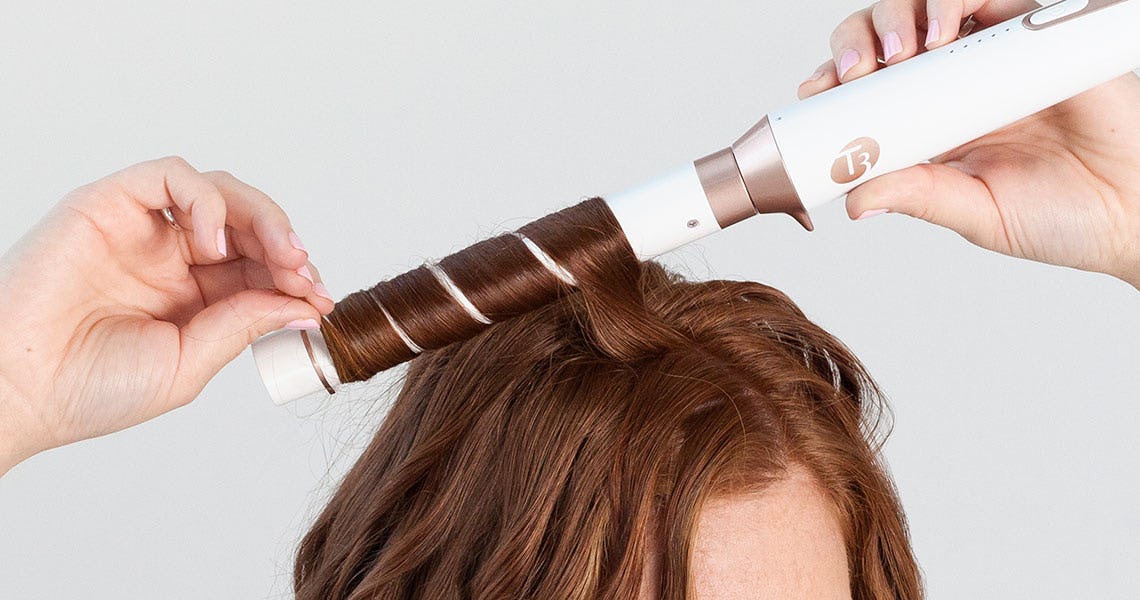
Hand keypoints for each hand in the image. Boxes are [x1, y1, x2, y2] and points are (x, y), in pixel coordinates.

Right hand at [0, 157, 334, 473]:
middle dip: (286, 244)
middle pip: (247, 223)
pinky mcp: (109, 203)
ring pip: (219, 191)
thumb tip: (304, 304)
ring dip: (261, 217)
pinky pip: (171, 176)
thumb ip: (243, 325)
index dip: (294, 276)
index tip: (320, 300)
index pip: (259, 265)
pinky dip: (207, 200)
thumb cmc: (91, 388)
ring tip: (279, 256)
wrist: (20, 389)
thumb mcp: (190, 363)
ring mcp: (141, 227)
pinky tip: (215, 244)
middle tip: (305, 272)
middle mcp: (170, 255)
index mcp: (193, 294)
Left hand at [798, 0, 1139, 287]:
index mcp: (929, 126)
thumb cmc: (1061, 218)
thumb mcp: (976, 213)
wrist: (1139, 213)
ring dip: (902, 14)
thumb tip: (855, 198)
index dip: (834, 82)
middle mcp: (953, 85)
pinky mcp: (1037, 35)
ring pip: (931, 8)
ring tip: (902, 49)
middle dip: (857, 42)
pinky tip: (945, 26)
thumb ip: (920, 196)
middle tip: (857, 71)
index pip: (866, 90)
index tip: (816, 94)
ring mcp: (993, 56)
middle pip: (886, 39)